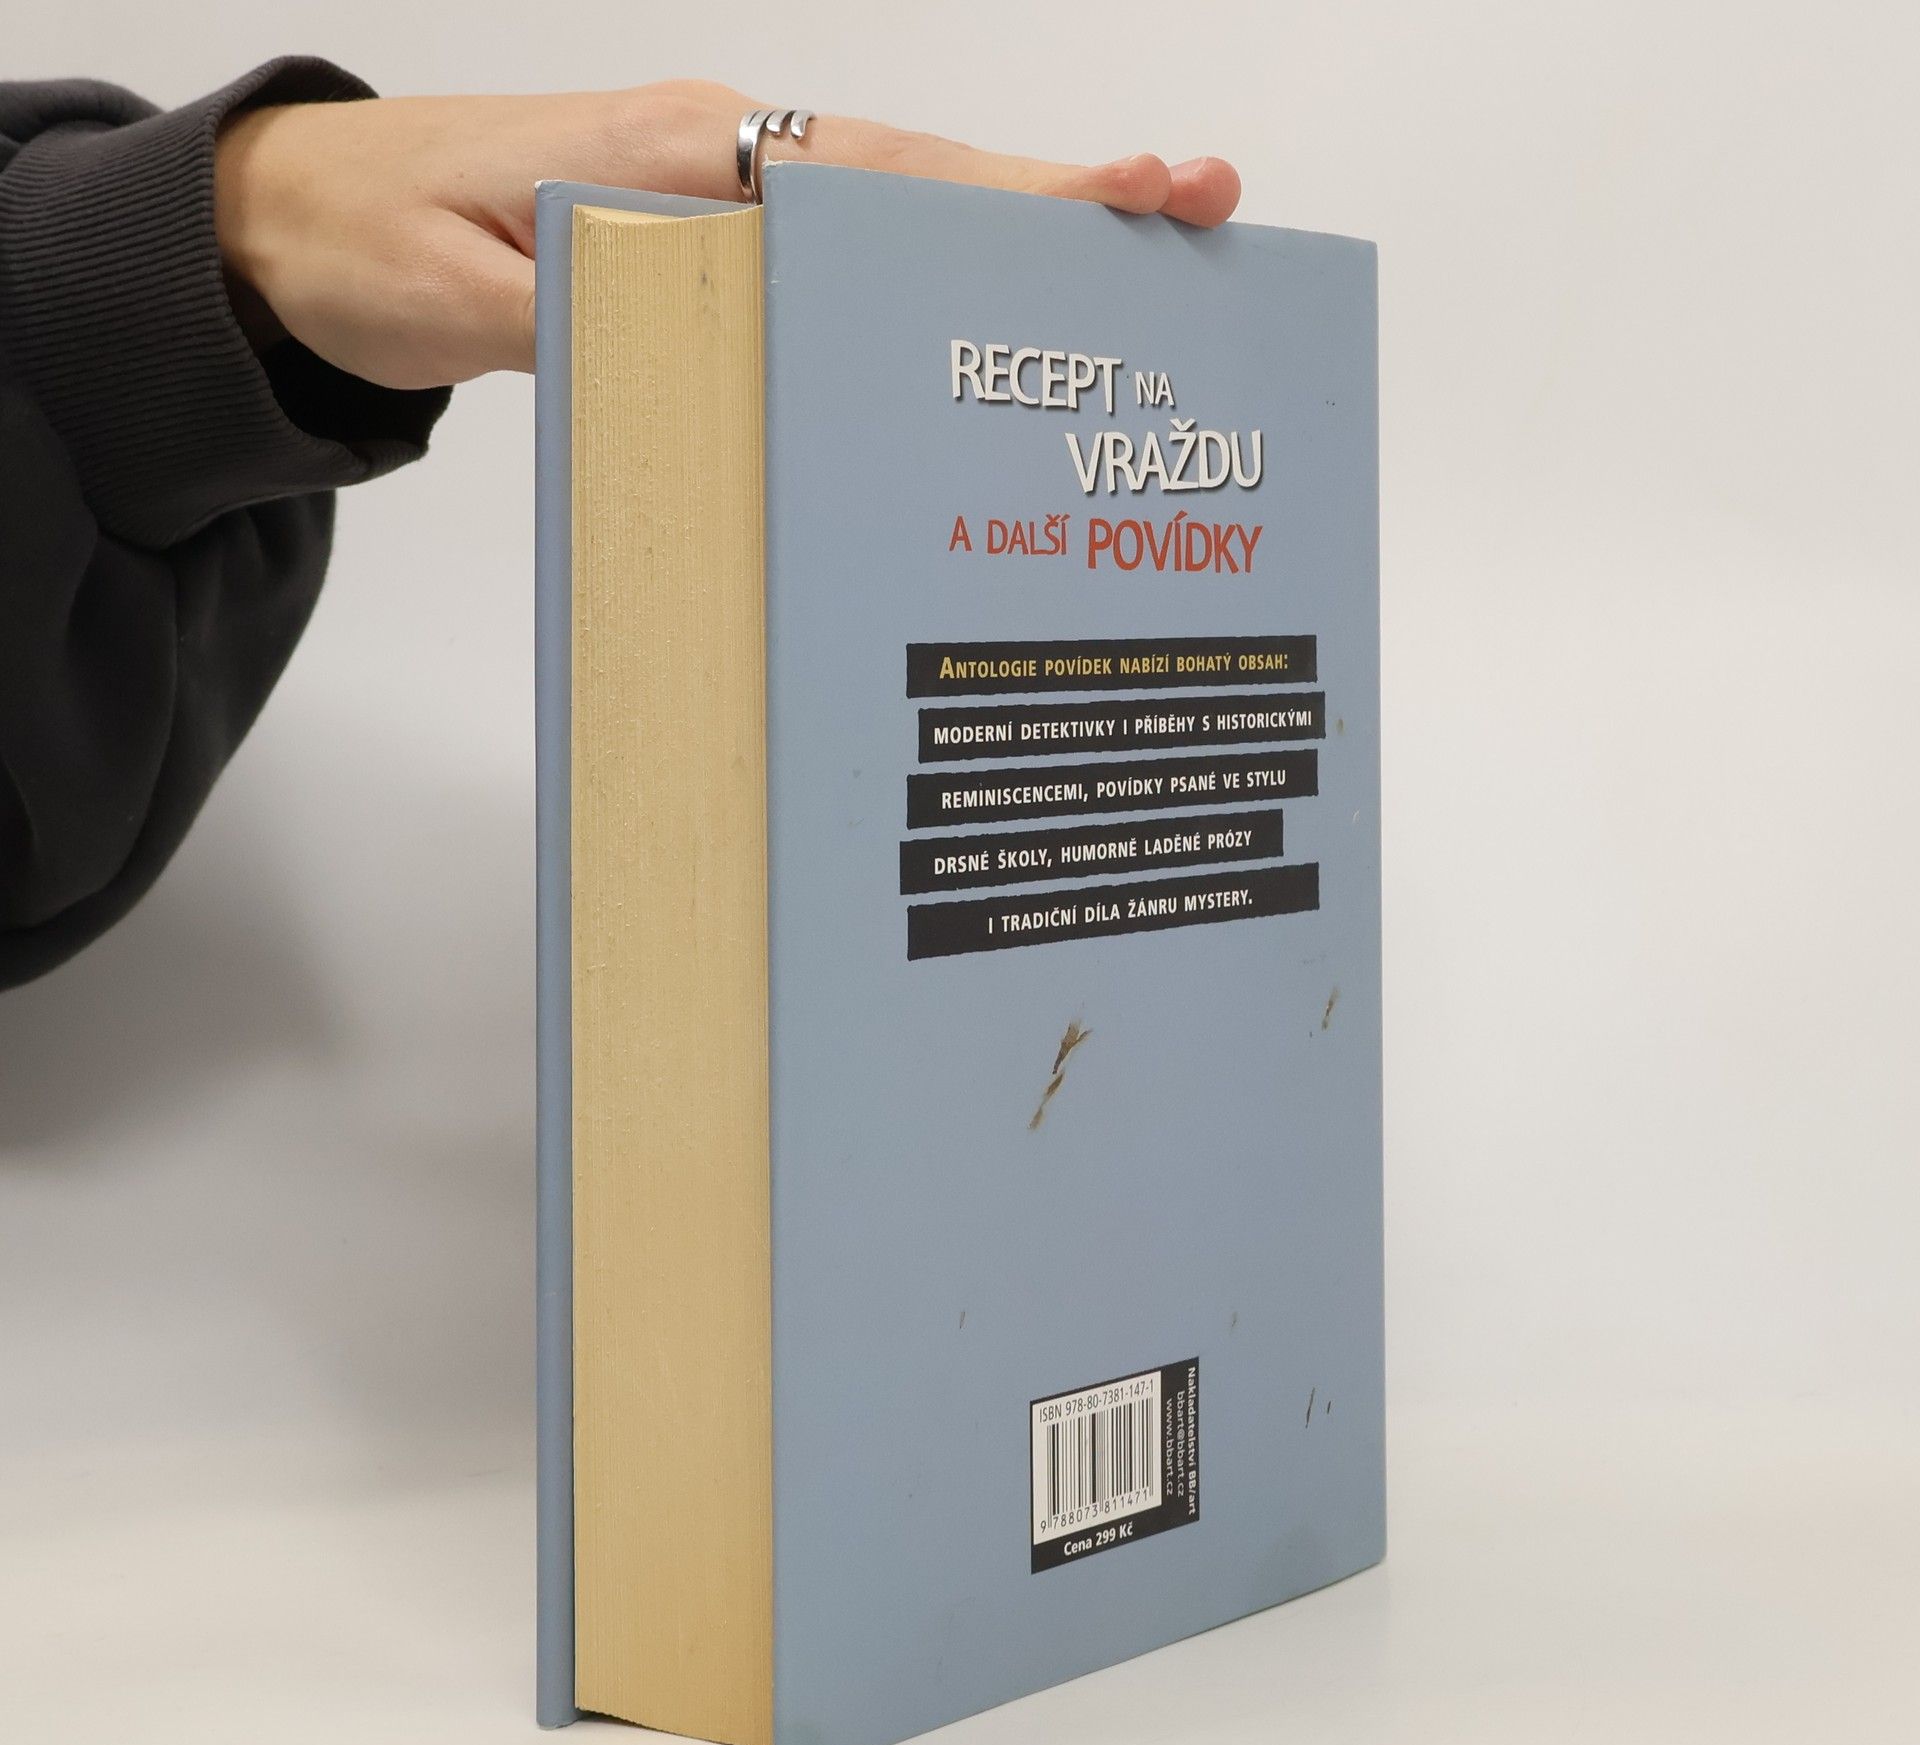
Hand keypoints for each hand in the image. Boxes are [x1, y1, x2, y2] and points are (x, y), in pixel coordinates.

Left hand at [213, 81, 1240, 389]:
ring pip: (897, 210)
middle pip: (918, 180)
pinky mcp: (707, 233)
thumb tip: (728, 324)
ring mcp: (719, 192)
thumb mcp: (464, 298)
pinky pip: (841, 251)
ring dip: (1014, 233)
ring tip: (1145, 246)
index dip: (998, 196)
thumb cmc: (373, 248)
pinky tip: (991, 303)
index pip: (868, 179)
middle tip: (1197, 203)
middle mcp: (718, 160)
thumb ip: (596, 315)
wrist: (294, 226)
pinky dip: (931, 268)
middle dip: (1057, 199)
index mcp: (674, 157)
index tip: (1118, 198)